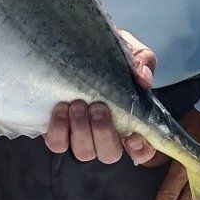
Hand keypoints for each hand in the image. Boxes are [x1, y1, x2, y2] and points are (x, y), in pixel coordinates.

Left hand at [43, 33, 157, 165]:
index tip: (134, 137)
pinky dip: (59, 129)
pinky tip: (60, 108)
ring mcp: (79, 136)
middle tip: (98, 107)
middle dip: (104, 133)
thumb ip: (142, 60)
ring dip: (81, 130)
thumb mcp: (129, 49)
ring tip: (77, 104)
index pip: (142, 151)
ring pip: (84, 152)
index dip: (140, 151)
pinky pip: (57, 143)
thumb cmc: (107, 54)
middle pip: (109, 154)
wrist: (72, 45)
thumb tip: (143, 78)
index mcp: (128, 120)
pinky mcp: (56, 132)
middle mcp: (104, 134)